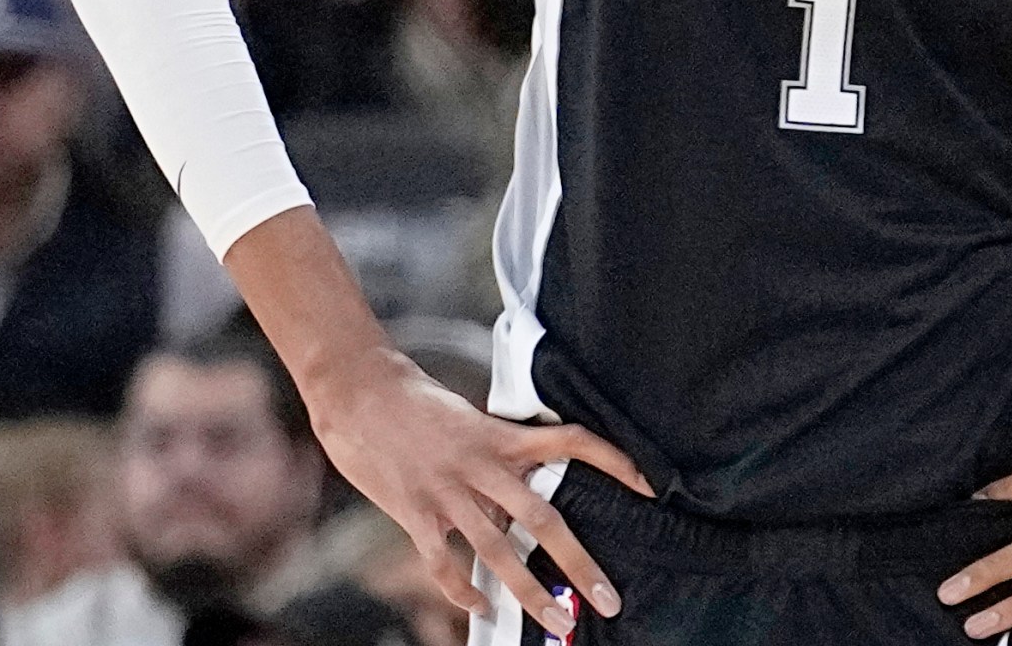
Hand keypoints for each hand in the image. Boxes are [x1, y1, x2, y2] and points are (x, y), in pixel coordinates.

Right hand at [307, 351, 653, 638]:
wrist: (362, 392)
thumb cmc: (419, 406)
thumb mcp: (473, 423)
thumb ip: (500, 459)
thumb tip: (523, 497)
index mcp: (504, 436)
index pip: (573, 441)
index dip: (615, 461)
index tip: (649, 487)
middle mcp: (483, 465)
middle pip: (544, 518)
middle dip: (578, 563)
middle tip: (608, 598)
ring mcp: (449, 491)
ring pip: (498, 551)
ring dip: (530, 592)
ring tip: (557, 620)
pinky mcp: (414, 511)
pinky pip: (445, 562)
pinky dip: (462, 590)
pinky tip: (479, 607)